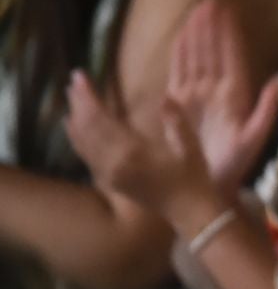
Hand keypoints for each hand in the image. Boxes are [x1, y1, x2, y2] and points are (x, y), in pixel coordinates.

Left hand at [65, 75, 217, 224]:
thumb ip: (176, 121)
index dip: (87, 96)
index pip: (99, 118)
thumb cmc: (194, 178)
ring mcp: (108, 174)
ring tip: (71, 100)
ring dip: (75, 119)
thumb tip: (164, 98)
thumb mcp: (191, 147)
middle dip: (78, 103)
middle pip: (86, 128)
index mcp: (131, 152)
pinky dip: (78, 138)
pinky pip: (86, 155)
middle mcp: (113, 163)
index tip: (79, 76)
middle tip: (73, 82)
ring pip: (82, 142)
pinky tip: (75, 128)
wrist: (190, 212)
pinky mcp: (109, 181)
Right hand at [167, 0, 277, 197]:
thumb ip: (266, 112)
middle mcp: (217, 91)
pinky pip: (180, 70)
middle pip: (215, 51)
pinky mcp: (181, 103)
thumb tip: (277, 83)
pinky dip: (181, 51)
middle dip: (214, 26)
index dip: (231, 33)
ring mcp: (198, 95)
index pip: (234, 57)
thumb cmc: (234, 166)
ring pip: (198, 56)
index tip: (230, 10)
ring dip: (199, 33)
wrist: (209, 185)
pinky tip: (182, 35)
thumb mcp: (254, 140)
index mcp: (235, 96)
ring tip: (199, 10)